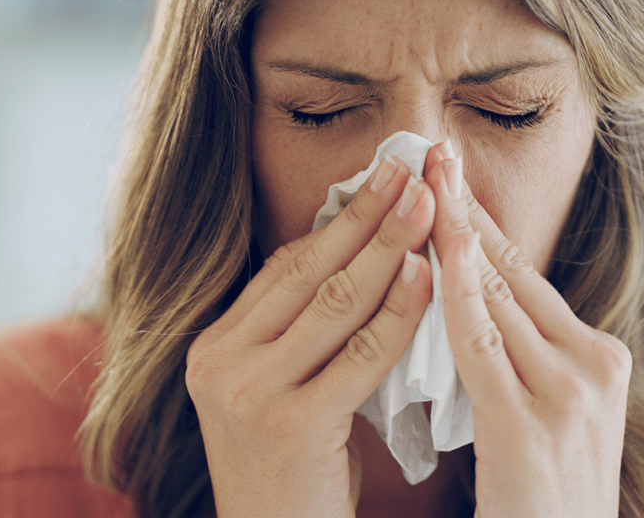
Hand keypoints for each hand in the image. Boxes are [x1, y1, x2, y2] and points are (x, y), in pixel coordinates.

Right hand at [186, 158, 433, 516]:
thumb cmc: (291, 473)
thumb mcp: (278, 393)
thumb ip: (301, 335)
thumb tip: (359, 259)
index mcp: (214, 348)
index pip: (283, 269)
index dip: (335, 221)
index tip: (377, 181)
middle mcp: (221, 363)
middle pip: (307, 273)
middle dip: (365, 216)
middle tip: (409, 169)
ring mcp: (249, 393)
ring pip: (334, 303)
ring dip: (389, 248)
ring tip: (429, 205)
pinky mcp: (291, 425)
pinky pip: (359, 356)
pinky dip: (398, 313)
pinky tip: (429, 277)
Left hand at [423, 146, 631, 517]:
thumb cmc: (537, 493)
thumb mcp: (538, 408)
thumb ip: (512, 353)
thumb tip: (462, 294)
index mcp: (593, 356)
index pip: (524, 274)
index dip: (481, 222)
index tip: (448, 176)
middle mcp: (591, 364)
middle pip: (512, 270)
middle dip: (465, 209)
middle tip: (431, 153)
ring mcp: (567, 392)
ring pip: (497, 295)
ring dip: (454, 233)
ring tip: (424, 180)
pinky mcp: (530, 424)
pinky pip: (481, 345)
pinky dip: (455, 294)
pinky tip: (432, 253)